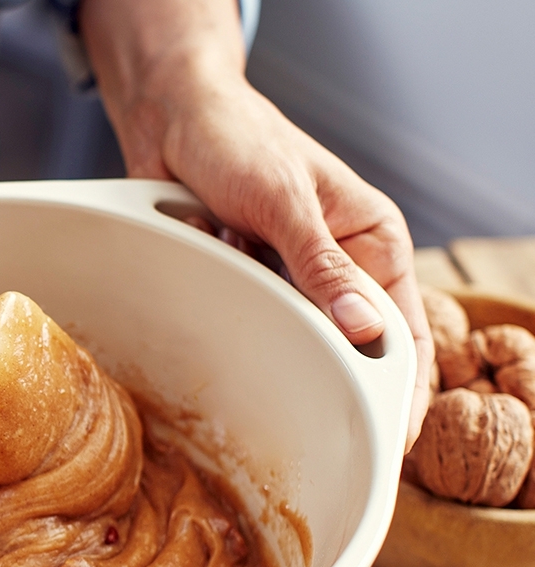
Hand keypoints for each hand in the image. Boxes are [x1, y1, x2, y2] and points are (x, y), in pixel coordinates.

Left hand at [82, 0, 433, 448]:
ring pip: (294, 340)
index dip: (401, 390)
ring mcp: (289, 280)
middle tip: (319, 434)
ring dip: (271, 346)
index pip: (402, 331)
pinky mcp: (247, 284)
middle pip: (348, 347)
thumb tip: (366, 333)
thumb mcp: (286, 204)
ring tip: (257, 359)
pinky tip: (217, 299)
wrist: (174, 119)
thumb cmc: (241, 140)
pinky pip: (246, 323)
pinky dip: (230, 321)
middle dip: (332, 384)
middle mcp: (337, 268)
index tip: (390, 439)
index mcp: (372, 244)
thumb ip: (323, 269)